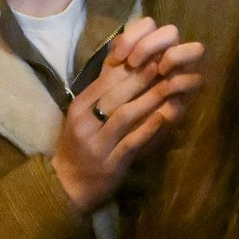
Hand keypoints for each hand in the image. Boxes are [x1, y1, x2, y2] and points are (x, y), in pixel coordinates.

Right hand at [47, 19, 203, 213]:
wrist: (68, 184)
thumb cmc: (79, 143)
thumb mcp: (84, 114)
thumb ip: (102, 91)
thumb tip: (125, 62)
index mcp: (79, 107)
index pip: (105, 80)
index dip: (129, 66)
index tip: (150, 54)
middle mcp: (85, 123)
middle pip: (116, 95)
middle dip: (142, 78)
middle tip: (165, 64)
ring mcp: (97, 144)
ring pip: (125, 116)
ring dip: (149, 99)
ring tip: (170, 86)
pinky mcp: (110, 163)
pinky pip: (131, 142)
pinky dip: (148, 128)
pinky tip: (164, 117)